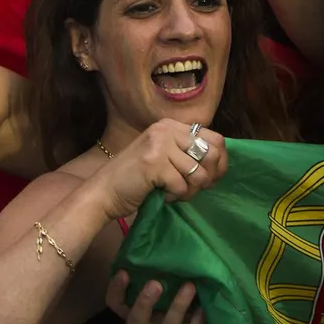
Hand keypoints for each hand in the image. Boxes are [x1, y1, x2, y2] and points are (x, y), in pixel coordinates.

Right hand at [82, 120, 227, 222]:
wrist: (102, 192)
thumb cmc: (134, 178)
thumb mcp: (163, 155)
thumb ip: (186, 152)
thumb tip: (222, 161)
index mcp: (170, 125)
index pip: (216, 138)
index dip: (220, 162)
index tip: (211, 179)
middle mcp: (166, 130)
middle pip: (212, 154)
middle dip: (208, 178)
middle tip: (191, 189)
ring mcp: (159, 145)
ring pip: (199, 174)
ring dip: (189, 191)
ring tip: (171, 193)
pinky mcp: (154, 163)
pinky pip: (182, 187)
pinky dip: (173, 197)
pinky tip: (159, 195)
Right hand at [106, 271, 205, 323]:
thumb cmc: (184, 312)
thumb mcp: (168, 297)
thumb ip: (161, 281)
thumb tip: (158, 250)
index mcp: (138, 317)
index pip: (116, 305)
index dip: (116, 290)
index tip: (124, 272)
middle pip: (135, 323)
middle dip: (143, 303)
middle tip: (155, 283)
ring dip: (177, 308)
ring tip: (189, 286)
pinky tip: (204, 309)